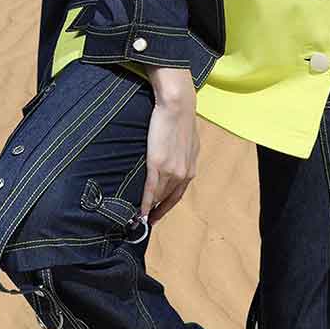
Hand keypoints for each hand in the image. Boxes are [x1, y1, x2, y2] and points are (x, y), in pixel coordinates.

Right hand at [139, 71, 199, 225]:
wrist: (177, 107)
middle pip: (168, 199)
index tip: (158, 214)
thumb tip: (175, 161)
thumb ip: (183, 157)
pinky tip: (139, 212)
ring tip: (139, 217)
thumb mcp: (187, 142)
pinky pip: (150, 191)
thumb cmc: (181, 119)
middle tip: (147, 222)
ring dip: (149, 210)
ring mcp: (171, 172)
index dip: (167, 206)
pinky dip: (144, 204)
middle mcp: (183, 174)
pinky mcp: (158, 166)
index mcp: (190, 169)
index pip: (178, 195)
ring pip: (158, 197)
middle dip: (157, 212)